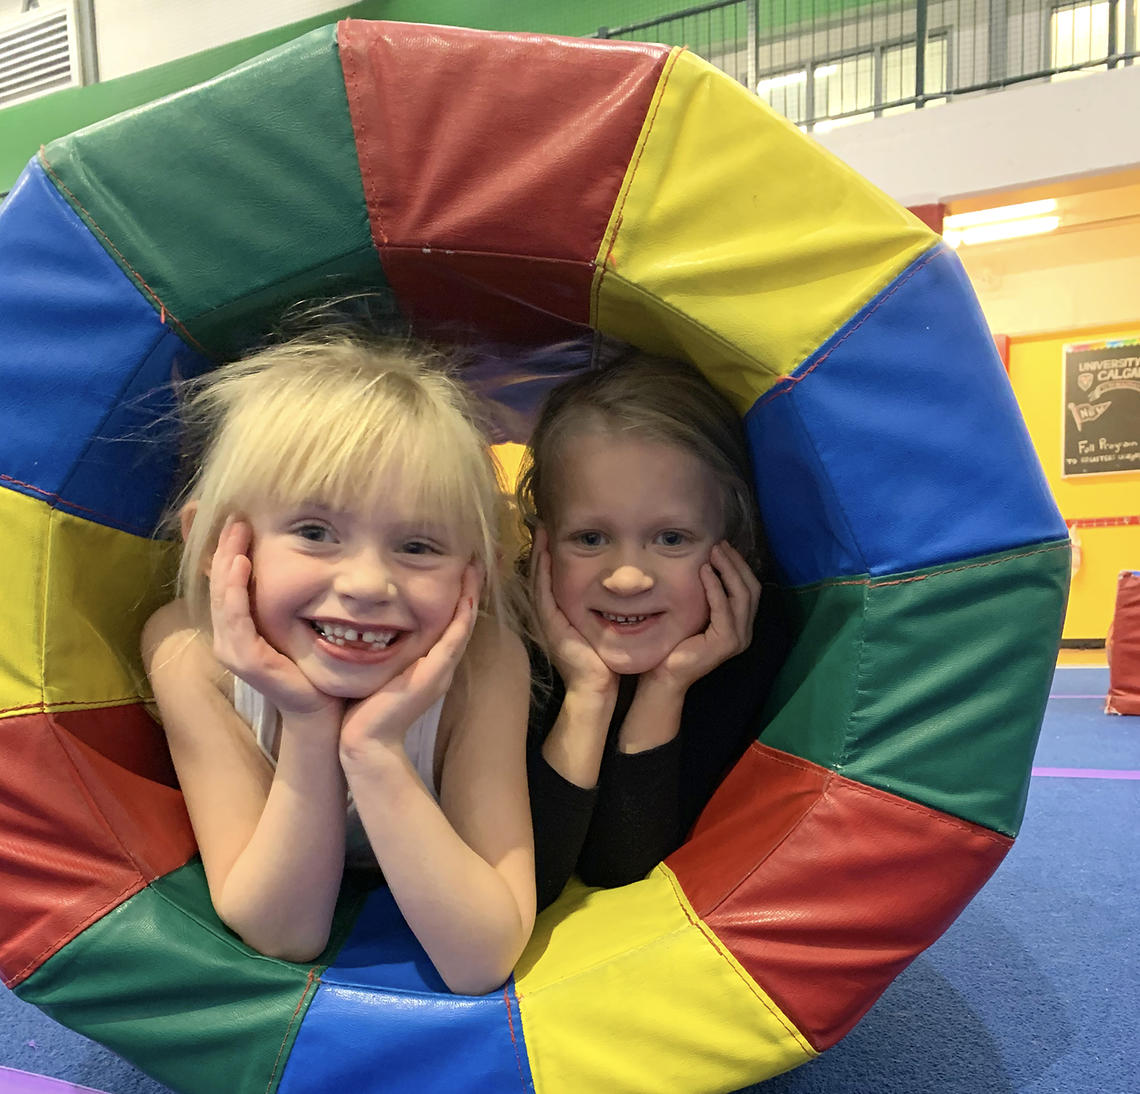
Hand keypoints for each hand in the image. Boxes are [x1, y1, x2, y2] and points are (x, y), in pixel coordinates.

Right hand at [210, 517, 338, 719]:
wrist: (322, 706)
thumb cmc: (310, 663)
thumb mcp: (294, 619)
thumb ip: (285, 592)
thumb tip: (284, 557)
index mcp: (236, 625)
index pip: (223, 578)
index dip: (226, 547)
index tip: (239, 516)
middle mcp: (227, 636)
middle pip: (218, 582)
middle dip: (224, 546)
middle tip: (236, 516)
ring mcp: (233, 649)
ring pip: (223, 596)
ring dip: (227, 562)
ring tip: (235, 534)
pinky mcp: (247, 660)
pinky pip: (237, 619)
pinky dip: (236, 591)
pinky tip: (243, 566)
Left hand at [339, 562, 480, 761]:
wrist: (365, 742)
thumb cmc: (364, 709)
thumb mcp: (377, 670)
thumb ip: (378, 649)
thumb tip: (364, 624)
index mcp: (430, 663)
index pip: (450, 621)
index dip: (458, 594)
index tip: (458, 566)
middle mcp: (441, 665)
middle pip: (462, 619)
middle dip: (469, 588)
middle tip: (476, 559)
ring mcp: (441, 670)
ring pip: (463, 624)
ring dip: (471, 595)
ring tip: (475, 568)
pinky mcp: (435, 674)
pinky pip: (455, 638)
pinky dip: (463, 616)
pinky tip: (467, 595)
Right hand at [531, 527, 616, 700]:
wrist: (597, 687)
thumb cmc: (606, 659)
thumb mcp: (607, 624)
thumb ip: (611, 606)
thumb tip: (628, 583)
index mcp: (563, 613)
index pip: (554, 576)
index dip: (552, 553)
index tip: (557, 530)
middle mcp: (553, 613)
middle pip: (543, 574)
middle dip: (542, 548)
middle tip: (544, 522)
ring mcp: (548, 619)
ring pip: (539, 579)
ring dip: (539, 554)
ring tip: (542, 530)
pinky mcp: (551, 624)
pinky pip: (543, 592)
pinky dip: (542, 572)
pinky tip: (544, 553)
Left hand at [642, 541, 759, 694]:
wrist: (664, 675)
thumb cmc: (675, 644)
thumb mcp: (695, 614)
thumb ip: (707, 596)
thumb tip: (705, 562)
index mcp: (740, 625)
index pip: (750, 589)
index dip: (740, 566)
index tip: (724, 546)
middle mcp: (745, 632)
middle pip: (752, 589)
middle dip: (737, 563)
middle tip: (720, 544)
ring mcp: (738, 638)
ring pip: (742, 595)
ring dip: (728, 570)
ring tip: (714, 552)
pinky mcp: (726, 642)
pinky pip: (724, 608)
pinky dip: (715, 587)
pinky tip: (705, 572)